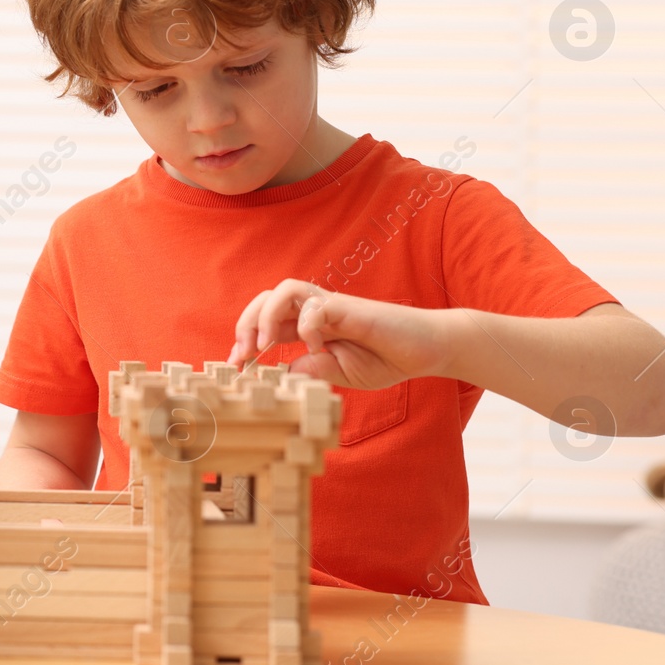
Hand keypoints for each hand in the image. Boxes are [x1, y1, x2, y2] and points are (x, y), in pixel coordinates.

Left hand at [225, 279, 454, 388]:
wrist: (428, 349)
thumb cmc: (387, 358)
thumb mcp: (342, 374)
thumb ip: (315, 371)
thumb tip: (285, 371)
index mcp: (310, 328)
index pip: (266, 323)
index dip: (245, 340)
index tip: (237, 366)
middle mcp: (316, 312)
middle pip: (266, 298)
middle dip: (246, 324)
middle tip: (243, 356)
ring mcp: (333, 307)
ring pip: (286, 289)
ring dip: (267, 316)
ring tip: (267, 345)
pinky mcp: (350, 308)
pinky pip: (318, 305)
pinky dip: (308, 326)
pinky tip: (317, 347)